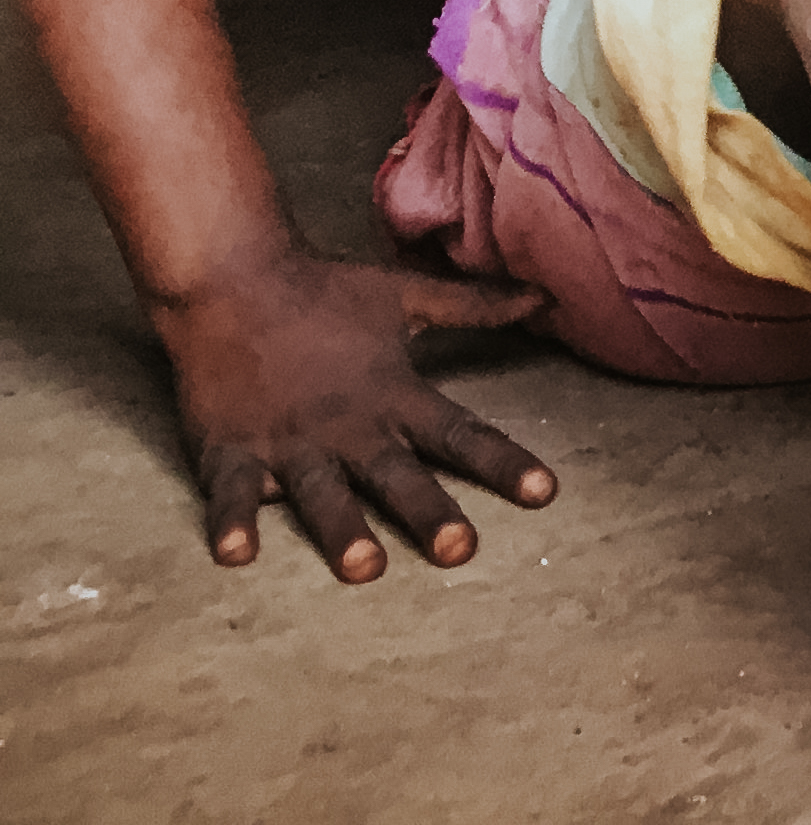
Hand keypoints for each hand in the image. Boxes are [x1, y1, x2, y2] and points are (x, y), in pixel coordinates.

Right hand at [156, 251, 553, 579]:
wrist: (229, 278)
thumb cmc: (323, 290)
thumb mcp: (406, 295)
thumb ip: (475, 305)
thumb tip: (543, 296)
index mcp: (393, 394)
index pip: (460, 433)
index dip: (503, 463)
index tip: (545, 493)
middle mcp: (347, 425)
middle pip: (395, 475)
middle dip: (428, 512)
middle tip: (460, 551)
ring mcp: (286, 441)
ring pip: (320, 492)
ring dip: (342, 529)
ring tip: (364, 568)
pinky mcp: (228, 449)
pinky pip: (230, 492)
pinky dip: (232, 521)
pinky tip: (236, 555)